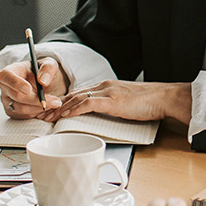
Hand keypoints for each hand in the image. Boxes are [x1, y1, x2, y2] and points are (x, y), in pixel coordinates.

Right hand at [0, 58, 67, 118]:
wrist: (44, 84)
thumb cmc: (43, 73)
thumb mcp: (50, 65)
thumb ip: (48, 69)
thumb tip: (42, 80)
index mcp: (10, 71)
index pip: (6, 76)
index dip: (16, 83)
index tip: (28, 89)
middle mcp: (5, 86)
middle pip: (17, 96)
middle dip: (36, 99)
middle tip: (55, 100)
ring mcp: (6, 100)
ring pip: (21, 108)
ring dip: (38, 107)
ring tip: (53, 102)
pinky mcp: (11, 111)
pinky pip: (23, 116)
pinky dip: (36, 113)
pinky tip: (43, 106)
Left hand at [50, 80, 190, 124]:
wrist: (164, 97)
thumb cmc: (148, 103)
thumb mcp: (125, 104)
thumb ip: (111, 107)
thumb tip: (101, 119)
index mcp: (106, 87)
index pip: (78, 93)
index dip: (62, 102)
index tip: (50, 111)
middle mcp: (103, 86)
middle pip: (72, 94)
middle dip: (54, 105)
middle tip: (40, 115)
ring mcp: (107, 92)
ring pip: (76, 98)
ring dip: (59, 109)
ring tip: (47, 118)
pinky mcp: (112, 100)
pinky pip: (87, 104)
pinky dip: (73, 110)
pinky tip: (64, 116)